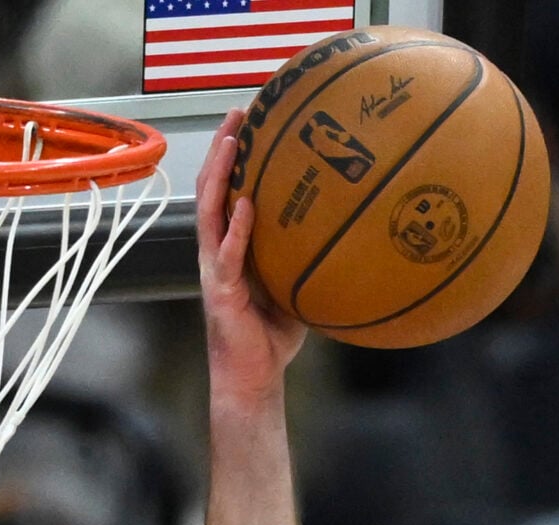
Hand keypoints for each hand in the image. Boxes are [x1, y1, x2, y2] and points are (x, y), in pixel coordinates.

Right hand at [196, 109, 307, 405]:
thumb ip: (307, 256)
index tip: (250, 121)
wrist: (252, 377)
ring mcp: (214, 268)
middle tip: (238, 112)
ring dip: (219, 174)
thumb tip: (349, 231)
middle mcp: (217, 250)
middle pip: (213, 188)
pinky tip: (244, 203)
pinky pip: (226, 253)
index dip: (234, 156)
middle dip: (223, 148)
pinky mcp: (219, 290)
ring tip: (231, 141)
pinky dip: (235, 227)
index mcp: (232, 247)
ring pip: (210, 210)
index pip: (228, 191)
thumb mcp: (295, 285)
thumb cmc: (272, 336)